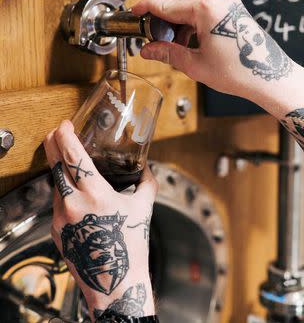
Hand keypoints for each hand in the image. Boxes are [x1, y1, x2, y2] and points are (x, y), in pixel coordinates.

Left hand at [44, 120, 157, 318]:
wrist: (116, 281)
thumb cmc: (131, 246)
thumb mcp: (144, 209)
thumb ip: (146, 183)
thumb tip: (147, 168)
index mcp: (96, 195)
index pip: (74, 158)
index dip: (66, 137)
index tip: (64, 125)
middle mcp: (73, 205)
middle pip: (54, 166)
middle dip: (53, 145)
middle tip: (56, 132)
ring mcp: (61, 219)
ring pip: (55, 185)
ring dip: (59, 169)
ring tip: (69, 161)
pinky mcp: (56, 231)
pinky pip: (58, 203)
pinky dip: (64, 191)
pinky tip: (75, 191)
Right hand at [130, 0, 303, 167]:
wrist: (270, 76)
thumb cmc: (240, 72)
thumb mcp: (196, 65)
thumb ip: (168, 53)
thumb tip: (148, 50)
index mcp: (206, 9)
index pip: (165, 4)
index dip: (145, 8)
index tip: (133, 12)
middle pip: (178, 3)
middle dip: (162, 19)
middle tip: (151, 37)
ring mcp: (229, 1)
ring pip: (191, 5)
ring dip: (179, 22)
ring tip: (176, 45)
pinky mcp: (234, 7)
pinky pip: (205, 8)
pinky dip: (194, 21)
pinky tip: (191, 39)